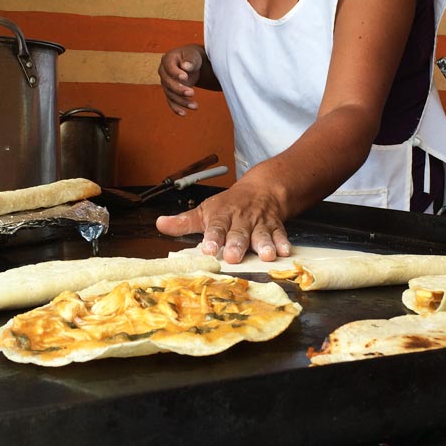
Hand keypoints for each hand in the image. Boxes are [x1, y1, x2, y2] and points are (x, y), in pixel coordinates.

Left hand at [155, 183, 291, 263]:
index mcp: (222, 216)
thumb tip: (159, 224)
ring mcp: (259, 223)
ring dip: (264, 244)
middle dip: (237, 244)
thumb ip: (184, 222)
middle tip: (233, 256)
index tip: (208, 248)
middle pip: (239, 232)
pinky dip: (283, 242)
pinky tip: (285, 251)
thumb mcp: (205, 210)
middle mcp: (241, 220)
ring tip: (267, 255)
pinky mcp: (275, 227)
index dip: (212, 237)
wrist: (262, 189)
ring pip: (262, 234)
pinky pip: (280, 234)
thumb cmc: (230, 205)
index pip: (215, 226)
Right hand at [158, 45, 204, 115]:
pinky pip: (171, 101)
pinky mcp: (170, 92)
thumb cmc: (192, 57)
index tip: (185, 77)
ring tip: (195, 106)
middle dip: (179, 90)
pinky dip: (176, 108)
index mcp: (167, 59)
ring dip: (182, 101)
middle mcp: (163, 72)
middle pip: (168, 83)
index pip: (169, 67)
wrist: (191, 63)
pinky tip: (184, 114)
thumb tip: (185, 66)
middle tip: (192, 93)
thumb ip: (190, 60)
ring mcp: (165, 83)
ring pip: (170, 94)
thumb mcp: (193, 55)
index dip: (175, 73)